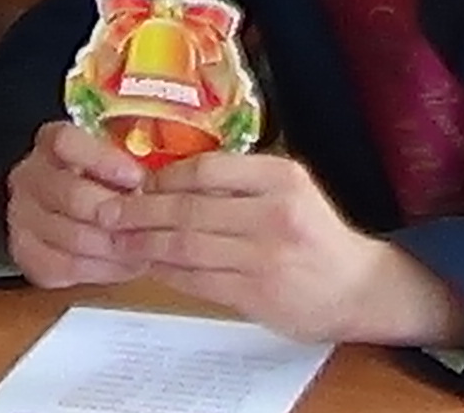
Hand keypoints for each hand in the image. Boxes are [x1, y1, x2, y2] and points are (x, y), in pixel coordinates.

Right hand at [3, 122, 151, 289]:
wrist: (72, 213)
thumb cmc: (107, 182)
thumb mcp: (119, 159)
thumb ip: (135, 160)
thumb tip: (177, 169)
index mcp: (51, 142)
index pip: (67, 142)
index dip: (104, 160)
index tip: (137, 178)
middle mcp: (28, 176)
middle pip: (72, 195)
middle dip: (118, 214)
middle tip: (150, 223)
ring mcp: (21, 216)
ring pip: (72, 236)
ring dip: (116, 246)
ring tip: (147, 245)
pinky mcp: (26, 254)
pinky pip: (65, 267)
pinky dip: (102, 269)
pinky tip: (125, 263)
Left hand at [121, 151, 463, 347]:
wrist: (356, 286)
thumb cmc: (316, 235)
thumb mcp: (290, 191)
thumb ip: (241, 184)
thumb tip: (170, 181)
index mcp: (281, 178)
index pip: (207, 170)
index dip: (164, 178)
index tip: (137, 183)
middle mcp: (273, 213)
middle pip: (188, 210)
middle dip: (139, 213)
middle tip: (107, 213)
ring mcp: (264, 256)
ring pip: (185, 246)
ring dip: (144, 244)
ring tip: (118, 240)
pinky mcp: (255, 293)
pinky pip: (197, 280)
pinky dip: (166, 272)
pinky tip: (149, 265)